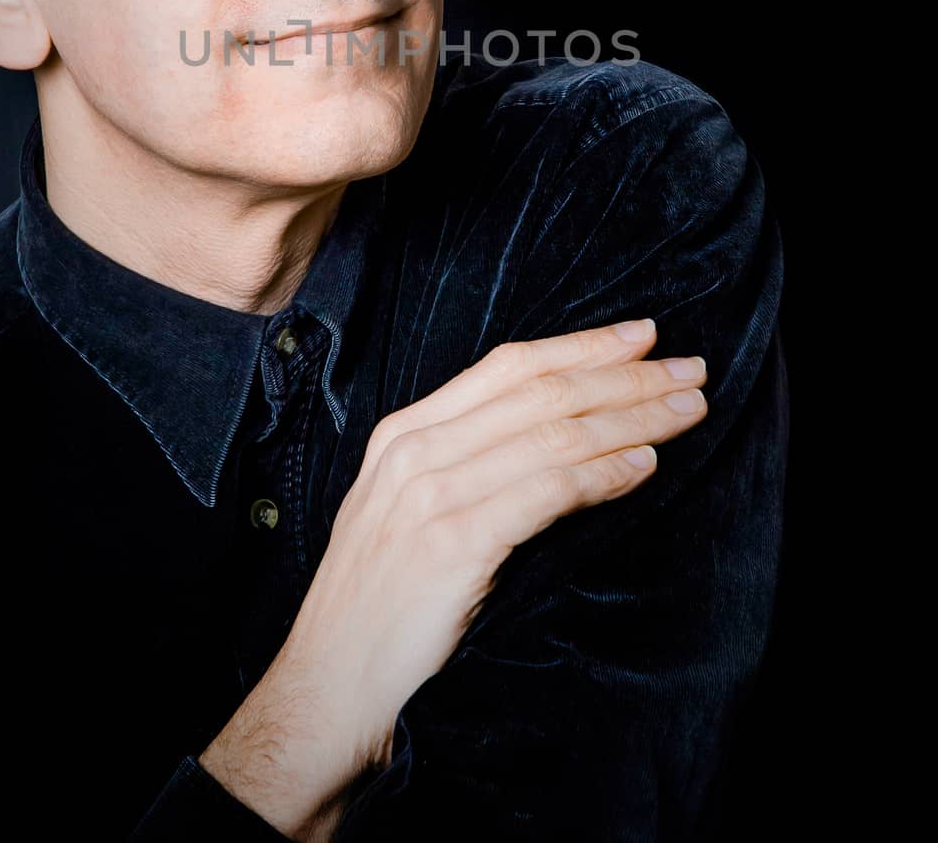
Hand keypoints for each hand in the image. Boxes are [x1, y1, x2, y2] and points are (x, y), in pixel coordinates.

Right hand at [260, 316, 707, 796]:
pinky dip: (602, 473)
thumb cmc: (379, 605)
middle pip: (541, 392)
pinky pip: (545, 491)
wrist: (329, 685)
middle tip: (691, 368)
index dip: (582, 345)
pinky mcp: (453, 542)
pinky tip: (646, 465)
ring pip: (553, 434)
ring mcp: (431, 494)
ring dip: (632, 416)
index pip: (509, 367)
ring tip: (687, 410)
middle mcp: (416, 450)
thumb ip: (468, 466)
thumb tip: (563, 436)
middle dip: (625, 375)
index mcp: (405, 432)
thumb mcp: (408, 511)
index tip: (643, 335)